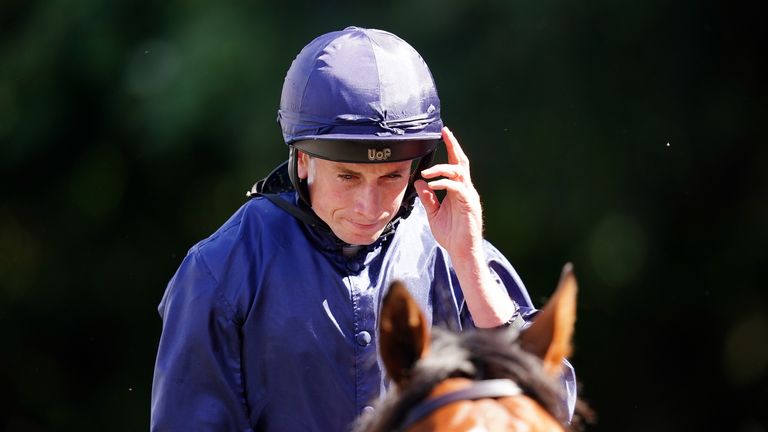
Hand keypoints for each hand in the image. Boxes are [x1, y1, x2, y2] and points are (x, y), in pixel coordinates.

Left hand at [415, 127, 483, 258]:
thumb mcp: (434, 214)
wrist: (462, 252)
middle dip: (453, 145)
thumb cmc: (451, 235)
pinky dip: (443, 184)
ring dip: (442, 168)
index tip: (443, 134)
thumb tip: (420, 182)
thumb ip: (428, 198)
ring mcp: (469, 196)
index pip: (455, 164)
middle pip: (461, 162)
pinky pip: (457, 188)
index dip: (451, 148)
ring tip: (427, 173)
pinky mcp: (469, 204)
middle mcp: (465, 190)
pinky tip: (432, 185)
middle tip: (445, 132)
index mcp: (458, 190)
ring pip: (459, 172)